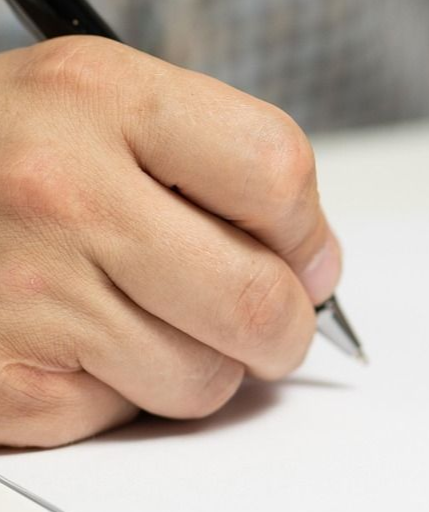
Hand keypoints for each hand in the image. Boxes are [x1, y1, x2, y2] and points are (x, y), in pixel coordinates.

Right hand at [0, 35, 339, 446]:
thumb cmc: (5, 154)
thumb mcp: (100, 102)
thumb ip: (216, 161)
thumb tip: (315, 268)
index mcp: (101, 97)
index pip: (275, 172)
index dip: (306, 230)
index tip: (301, 253)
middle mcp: (61, 192)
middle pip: (257, 300)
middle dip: (284, 325)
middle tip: (267, 318)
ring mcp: (27, 293)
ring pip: (205, 379)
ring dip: (202, 362)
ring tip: (149, 317)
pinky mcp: (5, 383)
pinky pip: (127, 414)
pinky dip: (122, 390)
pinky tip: (77, 341)